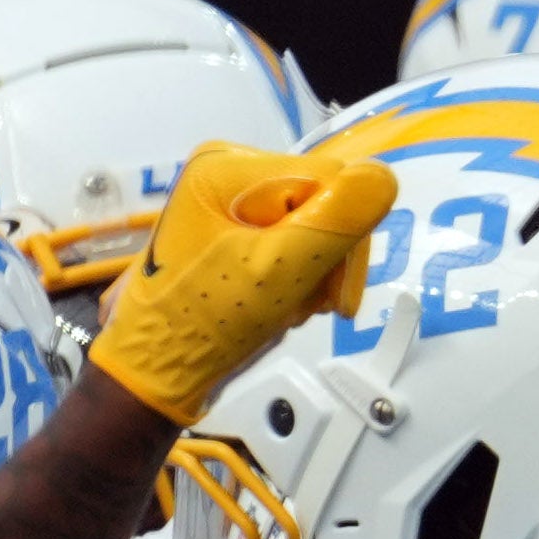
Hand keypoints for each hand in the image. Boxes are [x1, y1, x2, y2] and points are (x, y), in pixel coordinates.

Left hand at [93, 144, 389, 427]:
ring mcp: (226, 203)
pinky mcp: (232, 230)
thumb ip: (334, 221)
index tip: (334, 296)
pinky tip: (280, 301)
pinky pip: (292, 241)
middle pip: (321, 201)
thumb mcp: (278, 270)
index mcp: (225, 168)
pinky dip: (298, 276)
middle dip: (327, 258)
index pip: (329, 181)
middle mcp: (224, 173)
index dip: (346, 236)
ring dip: (316, 272)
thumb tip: (383, 178)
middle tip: (311, 305)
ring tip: (289, 307)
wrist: (155, 369)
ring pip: (312, 224)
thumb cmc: (204, 321)